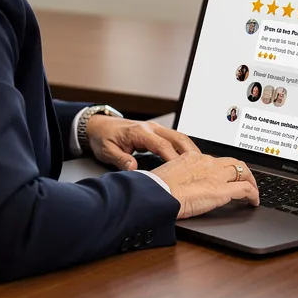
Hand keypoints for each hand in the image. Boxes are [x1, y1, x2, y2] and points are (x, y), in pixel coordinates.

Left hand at [85, 116, 199, 170]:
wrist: (98, 126)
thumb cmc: (103, 137)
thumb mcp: (107, 151)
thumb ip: (121, 159)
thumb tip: (134, 168)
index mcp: (139, 131)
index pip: (161, 144)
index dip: (173, 158)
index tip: (181, 171)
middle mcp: (150, 127)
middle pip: (176, 137)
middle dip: (189, 151)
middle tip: (199, 166)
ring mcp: (154, 128)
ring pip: (177, 136)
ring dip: (189, 149)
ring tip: (200, 163)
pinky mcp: (155, 132)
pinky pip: (173, 139)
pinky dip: (183, 148)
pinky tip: (189, 159)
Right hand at [151, 152, 259, 218]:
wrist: (158, 193)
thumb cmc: (158, 187)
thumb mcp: (168, 173)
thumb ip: (179, 174)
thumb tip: (180, 182)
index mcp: (193, 157)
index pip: (215, 159)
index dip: (224, 167)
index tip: (226, 173)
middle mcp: (207, 162)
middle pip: (232, 162)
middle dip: (242, 170)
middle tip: (247, 179)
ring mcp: (216, 175)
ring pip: (242, 171)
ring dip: (251, 180)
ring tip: (253, 190)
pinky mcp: (222, 190)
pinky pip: (245, 189)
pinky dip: (253, 194)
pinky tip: (254, 201)